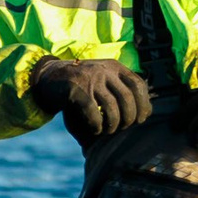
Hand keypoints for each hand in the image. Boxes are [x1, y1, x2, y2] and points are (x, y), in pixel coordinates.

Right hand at [30, 57, 152, 143]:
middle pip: (127, 98)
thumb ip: (122, 89)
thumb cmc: (82, 85)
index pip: (138, 85)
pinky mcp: (75, 89)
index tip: (141, 119)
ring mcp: (89, 78)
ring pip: (111, 107)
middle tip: (123, 128)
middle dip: (128, 118)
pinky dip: (97, 125)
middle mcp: (104, 70)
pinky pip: (93, 113)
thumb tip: (148, 112)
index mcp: (114, 67)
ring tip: (108, 131)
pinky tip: (95, 130)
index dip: (144, 104)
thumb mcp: (103, 79)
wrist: (49, 77)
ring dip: (112, 124)